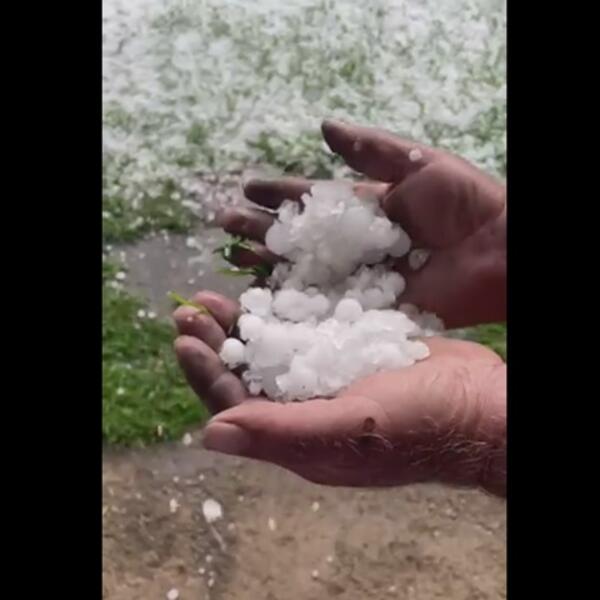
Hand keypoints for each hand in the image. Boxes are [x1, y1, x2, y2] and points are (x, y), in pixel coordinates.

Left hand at [173, 292, 505, 495]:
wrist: (480, 403)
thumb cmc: (423, 423)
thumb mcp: (354, 425)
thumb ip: (283, 430)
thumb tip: (209, 432)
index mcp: (299, 436)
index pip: (236, 407)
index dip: (206, 374)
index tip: (183, 339)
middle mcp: (306, 409)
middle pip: (247, 374)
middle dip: (218, 341)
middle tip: (192, 306)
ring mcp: (327, 380)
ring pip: (272, 350)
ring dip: (244, 322)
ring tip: (218, 293)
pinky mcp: (348, 354)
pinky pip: (304, 332)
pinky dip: (283, 311)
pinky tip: (270, 287)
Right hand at [219, 120, 505, 327]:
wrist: (502, 253)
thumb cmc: (466, 203)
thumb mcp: (418, 163)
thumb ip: (370, 150)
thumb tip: (322, 127)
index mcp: (367, 209)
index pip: (313, 200)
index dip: (280, 194)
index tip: (247, 189)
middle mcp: (358, 246)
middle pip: (301, 239)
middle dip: (263, 231)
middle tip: (225, 225)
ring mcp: (362, 279)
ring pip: (307, 274)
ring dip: (270, 267)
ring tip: (235, 258)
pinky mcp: (371, 309)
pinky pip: (328, 308)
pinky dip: (297, 307)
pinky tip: (267, 300)